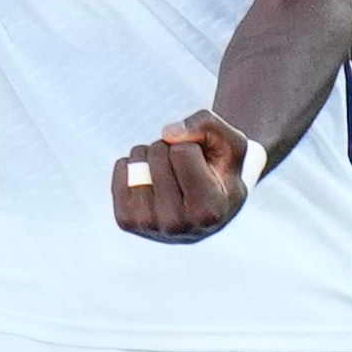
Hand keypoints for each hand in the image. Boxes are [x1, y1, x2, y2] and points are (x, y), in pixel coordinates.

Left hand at [111, 108, 251, 243]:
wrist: (206, 208)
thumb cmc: (221, 171)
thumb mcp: (231, 143)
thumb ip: (207, 126)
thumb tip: (168, 134)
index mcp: (209, 211)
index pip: (182, 151)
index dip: (192, 146)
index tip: (204, 165)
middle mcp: (177, 225)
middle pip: (158, 154)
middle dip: (169, 148)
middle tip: (183, 168)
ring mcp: (148, 225)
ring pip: (137, 161)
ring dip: (149, 155)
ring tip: (167, 171)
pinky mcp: (127, 220)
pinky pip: (121, 169)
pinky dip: (132, 164)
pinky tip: (150, 179)